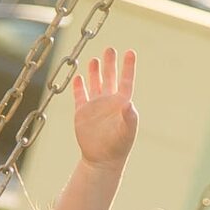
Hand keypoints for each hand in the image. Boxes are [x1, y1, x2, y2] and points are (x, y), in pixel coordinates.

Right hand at [70, 47, 136, 166]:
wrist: (101, 160)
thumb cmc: (118, 146)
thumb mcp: (126, 131)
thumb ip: (129, 117)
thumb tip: (129, 104)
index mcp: (122, 103)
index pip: (126, 80)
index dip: (128, 66)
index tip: (130, 51)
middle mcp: (109, 101)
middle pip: (110, 77)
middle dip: (110, 63)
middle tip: (109, 49)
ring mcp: (95, 106)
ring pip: (95, 83)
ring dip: (94, 71)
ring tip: (95, 59)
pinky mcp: (82, 112)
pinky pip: (80, 95)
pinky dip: (79, 86)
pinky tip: (78, 77)